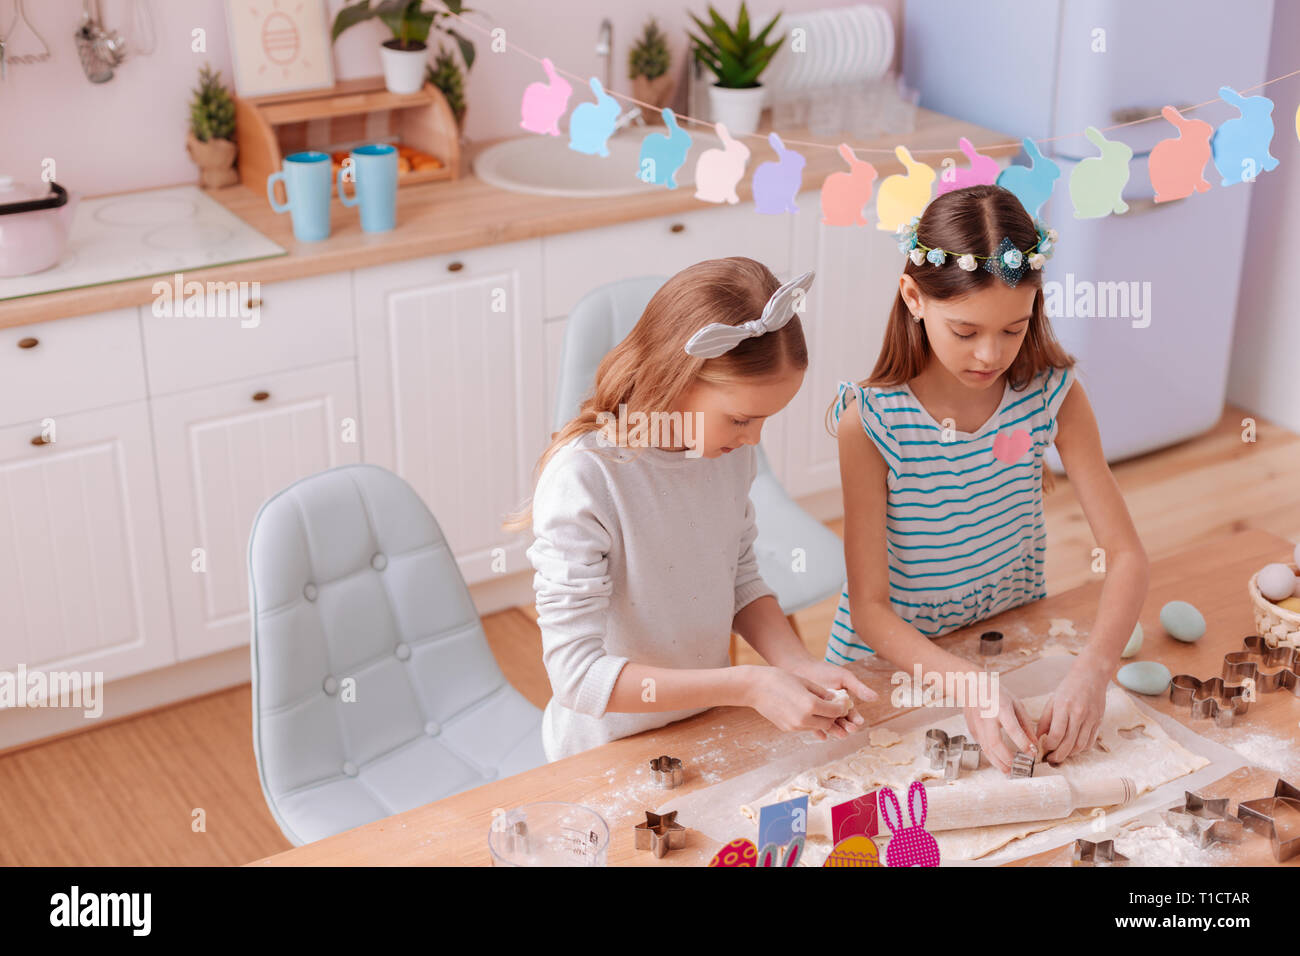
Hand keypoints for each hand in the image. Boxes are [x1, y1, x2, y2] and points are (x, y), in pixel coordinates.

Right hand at [742, 666, 868, 739]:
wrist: (755, 688)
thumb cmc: (780, 679)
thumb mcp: (805, 682)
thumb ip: (822, 693)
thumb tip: (836, 700)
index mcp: (811, 705)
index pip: (835, 711)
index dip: (842, 707)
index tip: (843, 703)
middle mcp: (804, 719)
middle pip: (828, 723)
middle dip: (833, 716)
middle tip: (833, 707)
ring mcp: (795, 726)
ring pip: (817, 727)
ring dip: (822, 719)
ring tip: (819, 708)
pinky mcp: (787, 729)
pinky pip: (804, 727)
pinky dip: (810, 721)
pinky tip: (805, 710)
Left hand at [784, 658, 877, 735]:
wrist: (802, 668)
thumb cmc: (824, 671)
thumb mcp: (844, 677)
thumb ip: (858, 688)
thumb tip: (876, 697)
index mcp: (844, 704)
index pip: (852, 714)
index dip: (856, 718)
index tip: (859, 721)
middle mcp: (834, 711)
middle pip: (842, 722)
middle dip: (847, 726)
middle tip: (850, 729)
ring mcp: (822, 715)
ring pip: (831, 726)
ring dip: (836, 731)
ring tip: (840, 734)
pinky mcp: (810, 717)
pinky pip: (815, 726)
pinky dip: (819, 732)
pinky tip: (822, 735)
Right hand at [962, 683, 1037, 773]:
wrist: (971, 686)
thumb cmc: (996, 692)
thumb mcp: (1015, 703)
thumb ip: (1025, 723)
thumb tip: (1034, 742)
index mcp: (1001, 708)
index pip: (1012, 729)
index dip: (1023, 743)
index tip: (1032, 754)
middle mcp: (987, 717)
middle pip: (995, 743)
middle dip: (1007, 759)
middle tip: (1018, 769)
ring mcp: (977, 725)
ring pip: (986, 749)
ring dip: (998, 763)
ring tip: (1009, 772)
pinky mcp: (971, 730)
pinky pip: (982, 746)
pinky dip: (991, 756)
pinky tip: (1000, 762)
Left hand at [1035, 656, 1108, 763]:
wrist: (1091, 676)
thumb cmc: (1068, 688)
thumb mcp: (1052, 701)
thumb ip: (1045, 721)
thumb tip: (1039, 738)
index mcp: (1063, 707)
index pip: (1055, 735)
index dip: (1048, 747)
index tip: (1042, 750)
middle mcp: (1078, 714)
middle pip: (1068, 744)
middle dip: (1058, 756)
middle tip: (1050, 759)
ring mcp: (1090, 719)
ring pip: (1080, 746)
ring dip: (1070, 755)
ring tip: (1060, 755)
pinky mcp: (1099, 722)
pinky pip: (1090, 742)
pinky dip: (1081, 749)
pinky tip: (1073, 749)